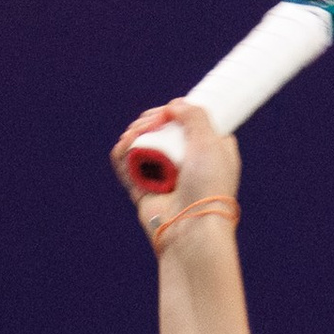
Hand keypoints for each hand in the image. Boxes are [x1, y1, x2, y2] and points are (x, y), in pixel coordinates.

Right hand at [110, 99, 240, 237]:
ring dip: (135, 134)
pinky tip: (124, 145)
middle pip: (162, 132)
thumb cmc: (208, 186)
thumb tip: (174, 105)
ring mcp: (164, 177)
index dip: (178, 113)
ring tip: (134, 133)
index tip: (170, 109)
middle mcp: (187, 164)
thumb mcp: (211, 141)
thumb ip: (194, 115)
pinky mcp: (143, 190)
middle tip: (149, 120)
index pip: (191, 125)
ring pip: (143, 146)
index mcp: (210, 153)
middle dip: (151, 121)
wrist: (191, 228)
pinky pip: (127, 165)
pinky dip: (122, 153)